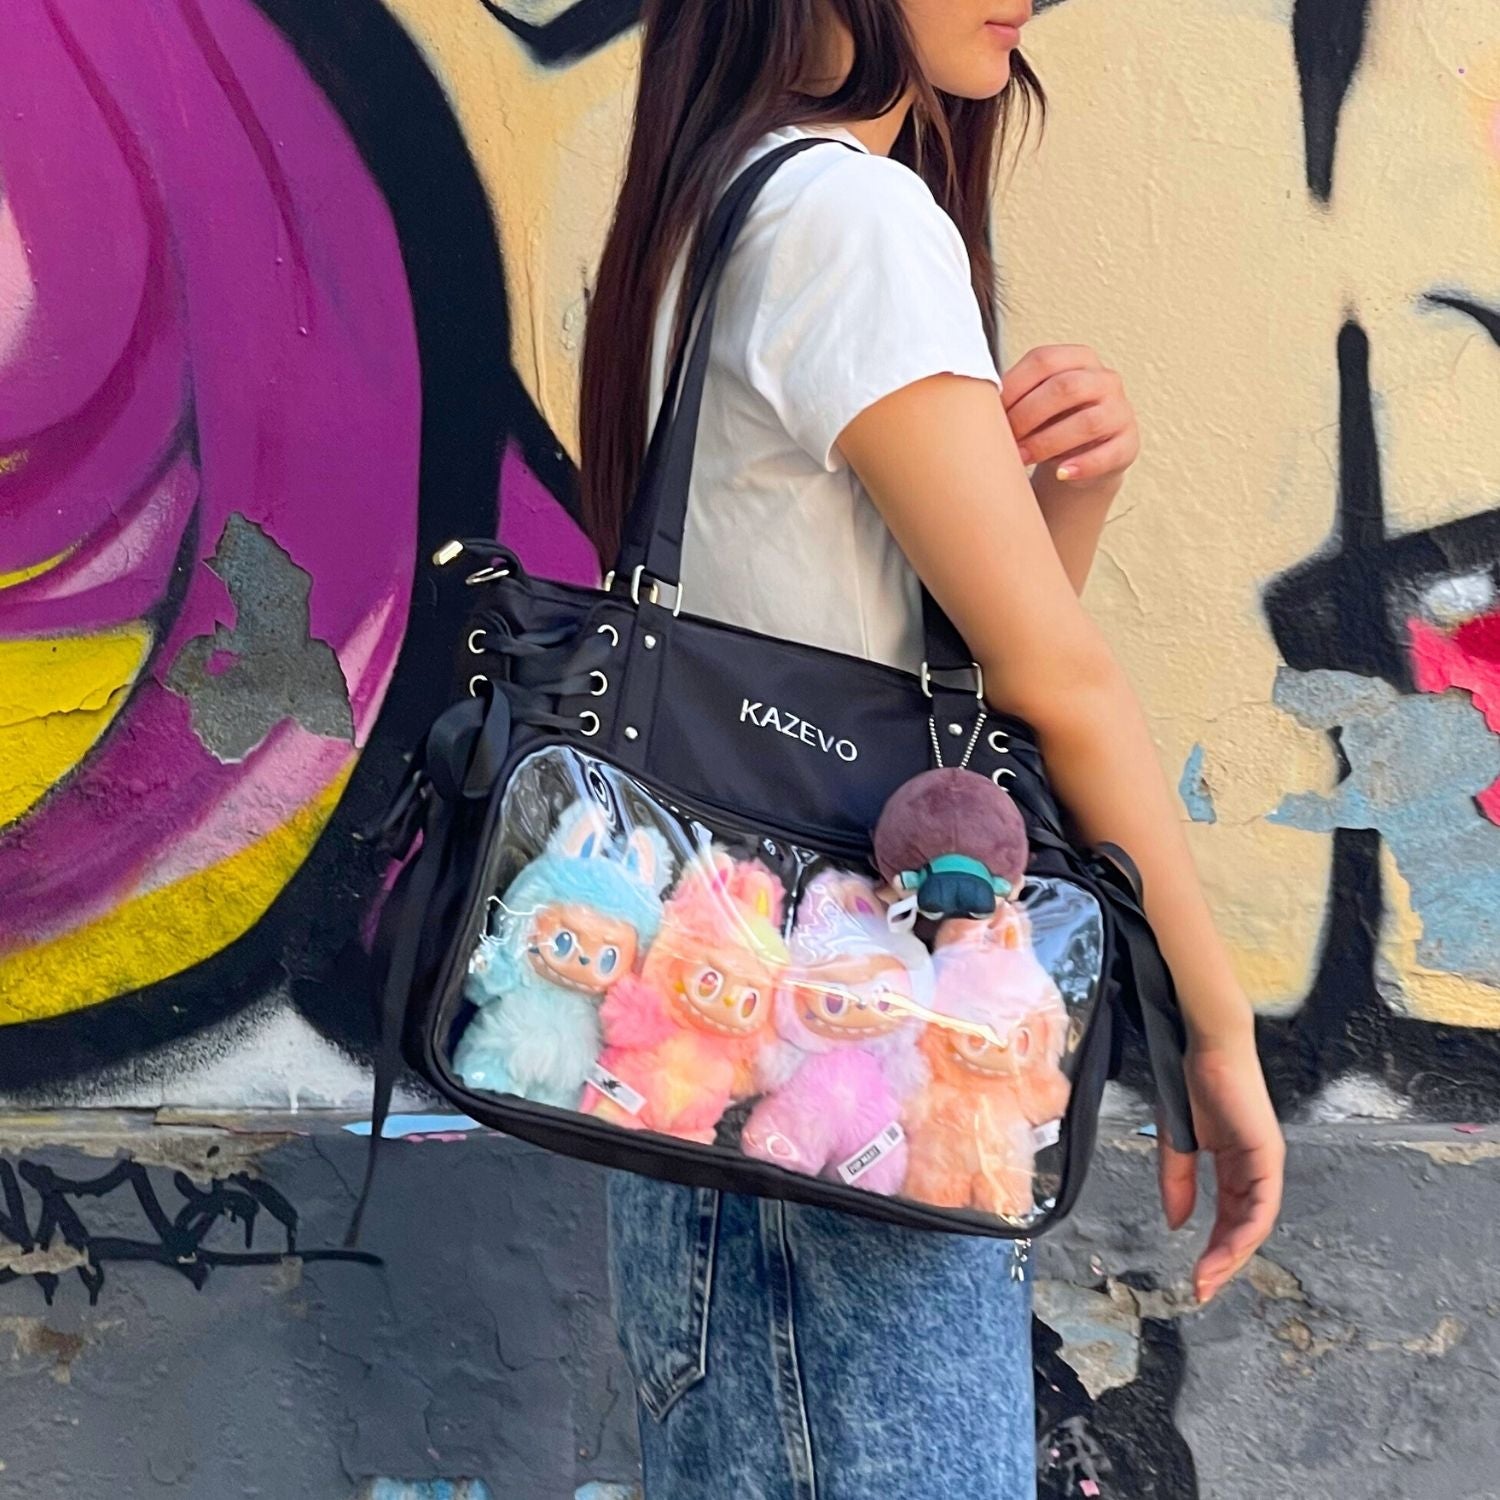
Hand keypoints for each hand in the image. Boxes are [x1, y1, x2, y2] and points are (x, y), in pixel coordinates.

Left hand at [1002, 344, 1139, 487]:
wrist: (1080, 459)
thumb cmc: (1049, 424)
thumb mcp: (1033, 402)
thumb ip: (1014, 395)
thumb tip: (975, 402)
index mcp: (1078, 358)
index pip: (1044, 360)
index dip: (1014, 386)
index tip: (992, 412)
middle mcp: (1105, 379)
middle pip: (1065, 389)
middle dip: (1028, 416)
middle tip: (1006, 439)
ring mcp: (1120, 411)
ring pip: (1087, 422)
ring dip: (1047, 443)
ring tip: (1022, 458)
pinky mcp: (1128, 444)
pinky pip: (1107, 454)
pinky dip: (1081, 466)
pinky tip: (1059, 473)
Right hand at [1157, 1034, 1284, 1304]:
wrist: (1205, 1047)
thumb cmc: (1190, 1084)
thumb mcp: (1177, 1143)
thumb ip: (1178, 1183)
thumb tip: (1179, 1224)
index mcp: (1235, 1166)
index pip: (1229, 1218)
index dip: (1212, 1250)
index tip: (1194, 1278)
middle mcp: (1256, 1170)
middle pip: (1245, 1228)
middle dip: (1223, 1263)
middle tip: (1202, 1290)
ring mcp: (1265, 1164)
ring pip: (1255, 1224)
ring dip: (1232, 1255)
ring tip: (1208, 1278)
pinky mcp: (1268, 1156)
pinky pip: (1261, 1204)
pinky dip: (1244, 1231)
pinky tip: (1224, 1249)